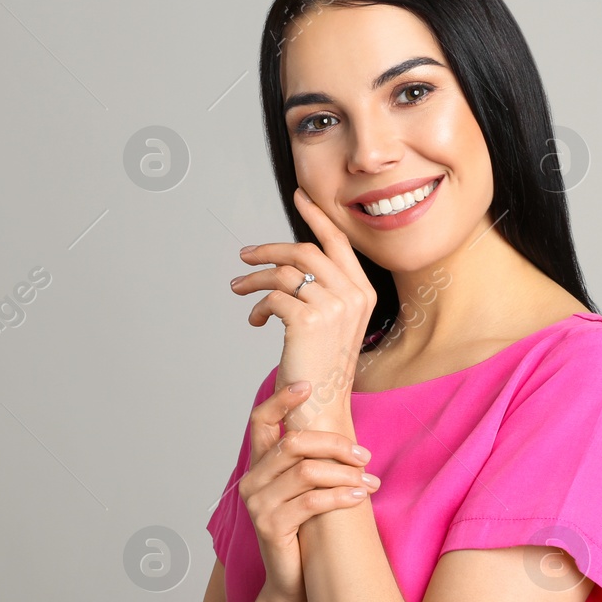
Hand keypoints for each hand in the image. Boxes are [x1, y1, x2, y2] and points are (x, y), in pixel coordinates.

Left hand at [232, 188, 376, 429]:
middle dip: (270, 249)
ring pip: (284, 273)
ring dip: (254, 279)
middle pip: (305, 251)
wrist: (322, 405)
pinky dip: (257, 307)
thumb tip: (291, 264)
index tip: (299, 196)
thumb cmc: (323, 367)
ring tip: (238, 289)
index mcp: (363, 292)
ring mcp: (332, 307)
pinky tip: (254, 321)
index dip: (317, 217)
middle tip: (245, 255)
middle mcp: (352, 295)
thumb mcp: (334, 323)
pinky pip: (273, 297)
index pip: (338, 242)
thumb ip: (323, 291)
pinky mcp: (308, 321)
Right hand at [239, 381, 379, 601]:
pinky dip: (340, 495)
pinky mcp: (270, 526)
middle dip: (334, 444)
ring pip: (306, 471)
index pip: (260, 421)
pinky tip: (360, 496)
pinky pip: (311, 501)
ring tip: (370, 481)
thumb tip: (345, 432)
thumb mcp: (307, 492)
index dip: (281, 399)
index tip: (309, 386)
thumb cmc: (306, 533)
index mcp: (259, 466)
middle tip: (364, 456)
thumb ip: (312, 463)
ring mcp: (257, 504)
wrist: (292, 583)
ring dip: (344, 473)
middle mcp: (251, 481)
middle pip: (294, 443)